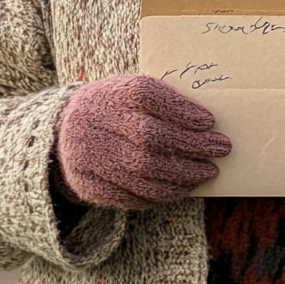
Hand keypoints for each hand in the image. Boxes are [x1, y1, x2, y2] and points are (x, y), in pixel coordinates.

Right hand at [53, 74, 230, 209]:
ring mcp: (93, 156)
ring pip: (143, 171)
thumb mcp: (131, 89)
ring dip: (183, 175)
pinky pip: (132, 194)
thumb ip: (162, 100)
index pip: (150, 97)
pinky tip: (183, 187)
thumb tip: (205, 120)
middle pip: (150, 138)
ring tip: (207, 172)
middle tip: (220, 149)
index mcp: (114, 93)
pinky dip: (162, 193)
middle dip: (191, 147)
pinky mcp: (91, 185)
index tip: (210, 122)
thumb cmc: (114, 106)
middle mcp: (100, 123)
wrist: (64, 130)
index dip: (181, 110)